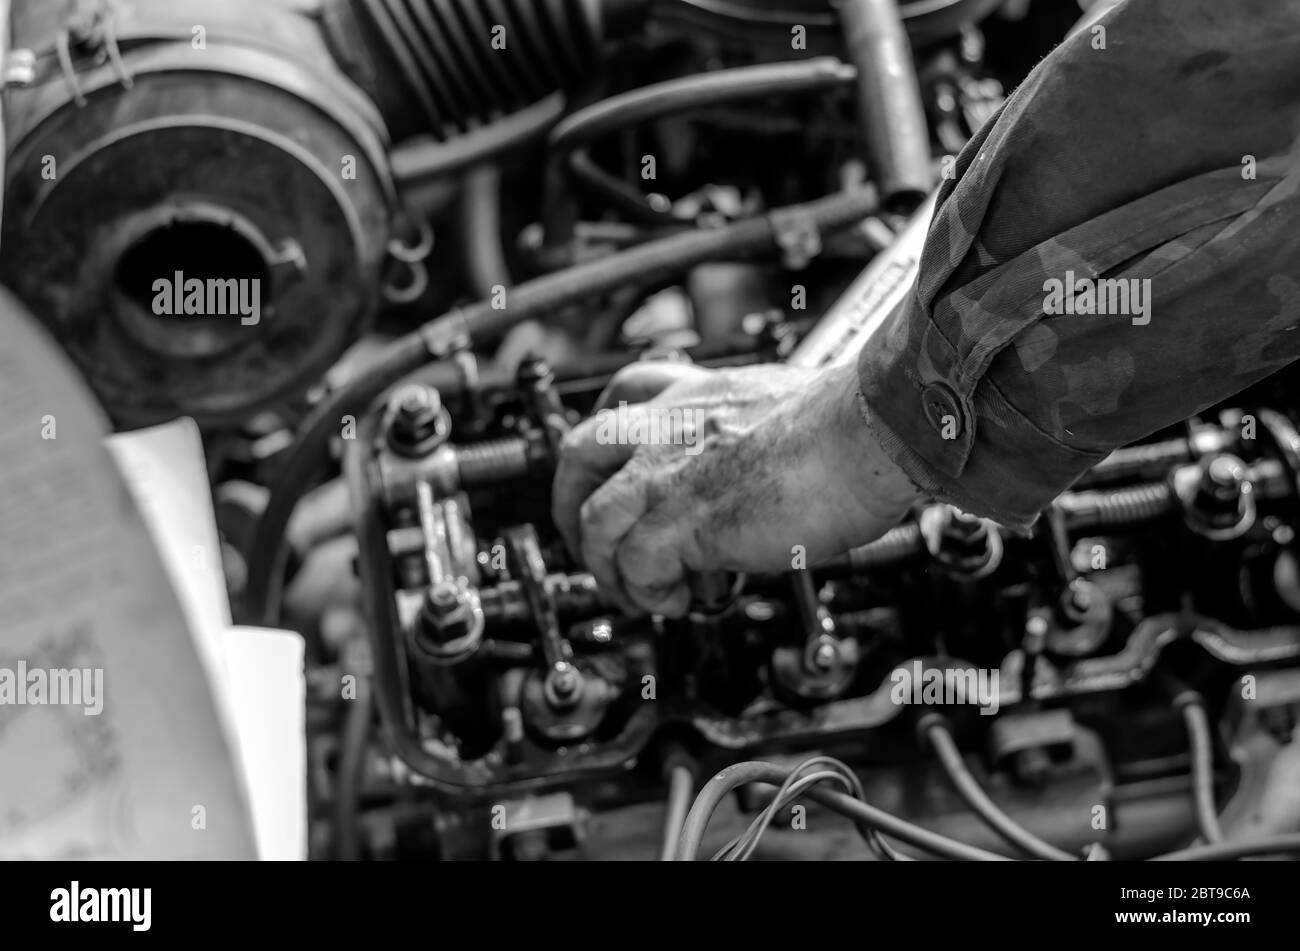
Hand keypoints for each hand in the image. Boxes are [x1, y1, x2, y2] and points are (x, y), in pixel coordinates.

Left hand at [551, 359, 919, 616]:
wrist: (872, 430)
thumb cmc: (851, 423)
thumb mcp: (782, 409)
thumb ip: (747, 436)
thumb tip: (752, 472)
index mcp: (696, 396)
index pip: (622, 395)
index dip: (603, 439)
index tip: (605, 472)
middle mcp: (672, 427)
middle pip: (577, 456)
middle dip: (572, 507)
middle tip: (594, 544)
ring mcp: (672, 472)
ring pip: (595, 521)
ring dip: (607, 566)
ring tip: (636, 591)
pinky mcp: (688, 519)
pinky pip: (635, 565)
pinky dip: (646, 592)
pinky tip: (676, 600)